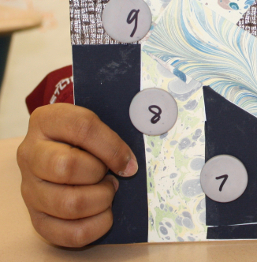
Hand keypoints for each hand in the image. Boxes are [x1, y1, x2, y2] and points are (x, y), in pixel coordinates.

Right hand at [16, 104, 136, 246]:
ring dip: (100, 200)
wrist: (62, 151)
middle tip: (112, 176)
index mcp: (47, 121)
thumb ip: (111, 135)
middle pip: (66, 166)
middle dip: (100, 174)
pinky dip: (95, 226)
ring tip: (107, 192)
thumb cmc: (86, 137)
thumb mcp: (96, 123)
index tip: (128, 161)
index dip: (112, 147)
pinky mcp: (36, 217)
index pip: (83, 127)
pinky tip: (104, 213)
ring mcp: (29, 188)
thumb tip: (130, 166)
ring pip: (67, 203)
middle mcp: (31, 154)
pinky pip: (66, 233)